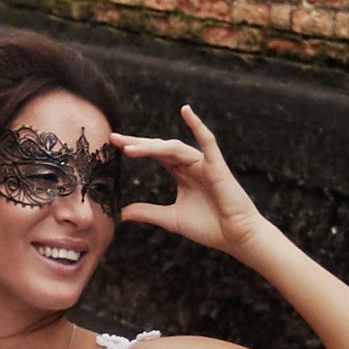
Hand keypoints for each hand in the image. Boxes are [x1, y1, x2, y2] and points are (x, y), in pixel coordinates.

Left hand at [114, 104, 264, 254]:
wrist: (236, 237)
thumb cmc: (209, 227)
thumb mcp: (171, 219)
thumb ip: (147, 213)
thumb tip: (121, 214)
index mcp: (181, 173)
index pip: (154, 154)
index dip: (135, 148)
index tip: (112, 144)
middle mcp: (191, 164)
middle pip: (160, 147)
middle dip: (137, 142)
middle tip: (114, 138)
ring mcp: (204, 162)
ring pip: (173, 147)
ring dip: (151, 147)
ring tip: (129, 149)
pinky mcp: (217, 166)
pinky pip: (207, 141)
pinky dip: (197, 125)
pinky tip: (185, 111)